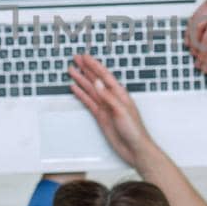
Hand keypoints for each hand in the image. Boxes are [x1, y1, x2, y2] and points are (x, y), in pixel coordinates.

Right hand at [66, 54, 155, 169]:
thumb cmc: (135, 130)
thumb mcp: (122, 111)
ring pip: (90, 89)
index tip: (84, 57)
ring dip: (81, 79)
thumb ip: (108, 97)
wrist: (134, 148)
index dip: (94, 65)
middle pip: (96, 79)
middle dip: (86, 68)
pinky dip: (81, 94)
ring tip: (71, 70)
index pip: (104, 75)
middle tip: (75, 58)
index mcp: (120, 94)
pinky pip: (88, 102)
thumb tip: (98, 82)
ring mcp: (105, 106)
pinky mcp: (100, 115)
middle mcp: (111, 98)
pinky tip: (75, 88)